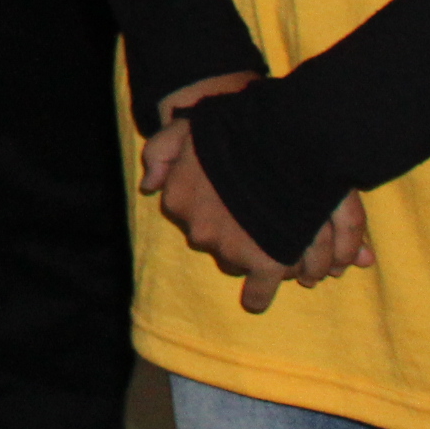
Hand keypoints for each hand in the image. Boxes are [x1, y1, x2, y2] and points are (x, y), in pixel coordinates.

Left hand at [136, 74, 369, 312]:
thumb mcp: (181, 130)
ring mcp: (232, 248)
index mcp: (178, 199)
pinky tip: (256, 299)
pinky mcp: (267, 262)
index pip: (186, 215)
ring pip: (234, 261)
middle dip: (225, 233)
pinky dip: (258, 295)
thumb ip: (159, 154)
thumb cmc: (230, 132)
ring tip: (264, 240)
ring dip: (246, 253)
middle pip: (209, 241)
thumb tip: (149, 187)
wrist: (280, 145)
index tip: (221, 204)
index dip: (207, 210)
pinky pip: (259, 291)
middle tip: (244, 221)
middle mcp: (199, 229)